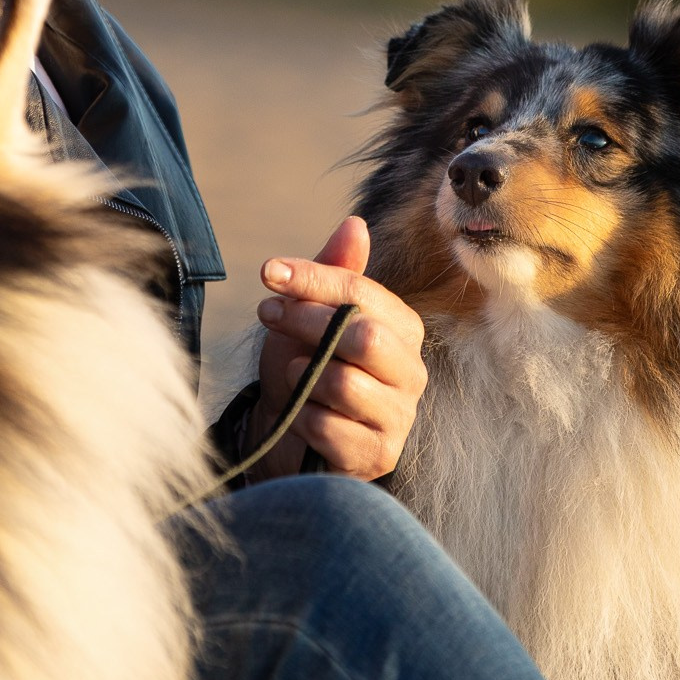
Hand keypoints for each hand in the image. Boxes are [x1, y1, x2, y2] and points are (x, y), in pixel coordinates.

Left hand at [247, 217, 426, 482]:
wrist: (287, 432)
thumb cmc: (303, 366)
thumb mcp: (310, 314)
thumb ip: (334, 273)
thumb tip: (355, 224)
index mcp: (401, 328)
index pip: (362, 293)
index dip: (314, 279)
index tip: (269, 272)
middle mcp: (410, 370)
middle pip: (364, 337)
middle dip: (308, 324)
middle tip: (270, 316)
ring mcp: (399, 416)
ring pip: (346, 384)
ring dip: (303, 377)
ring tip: (292, 376)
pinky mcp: (379, 456)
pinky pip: (330, 428)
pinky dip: (302, 418)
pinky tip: (300, 416)